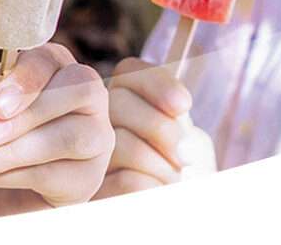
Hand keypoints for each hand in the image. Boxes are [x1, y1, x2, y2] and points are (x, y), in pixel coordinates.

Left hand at [0, 43, 112, 225]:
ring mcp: (91, 141)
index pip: (53, 59)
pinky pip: (62, 176)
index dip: (26, 79)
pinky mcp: (85, 183)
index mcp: (49, 69)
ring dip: (14, 151)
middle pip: (81, 90)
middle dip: (29, 114)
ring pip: (75, 137)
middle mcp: (81, 100)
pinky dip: (13, 177)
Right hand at [95, 57, 215, 198]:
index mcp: (123, 103)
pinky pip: (128, 181)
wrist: (187, 209)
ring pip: (124, 144)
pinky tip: (157, 194)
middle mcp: (100, 124)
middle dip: (162, 128)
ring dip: (163, 166)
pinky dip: (154, 188)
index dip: (157, 84)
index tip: (184, 106)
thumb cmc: (187, 175)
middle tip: (184, 157)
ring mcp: (91, 158)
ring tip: (172, 181)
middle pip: (120, 103)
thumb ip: (177, 118)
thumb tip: (179, 106)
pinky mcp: (93, 194)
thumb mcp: (190, 141)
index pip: (130, 72)